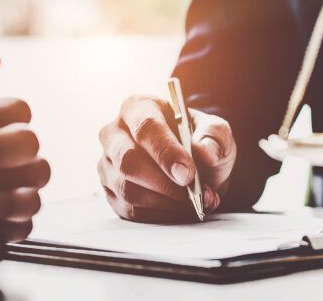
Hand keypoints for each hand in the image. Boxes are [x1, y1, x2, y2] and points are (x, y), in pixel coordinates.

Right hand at [98, 95, 235, 222]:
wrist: (192, 168)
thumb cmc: (198, 143)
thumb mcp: (215, 132)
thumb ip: (214, 136)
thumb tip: (206, 152)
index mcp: (138, 108)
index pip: (145, 128)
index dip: (166, 152)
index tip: (187, 173)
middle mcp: (114, 134)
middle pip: (128, 161)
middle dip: (164, 183)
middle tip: (193, 194)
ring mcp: (108, 164)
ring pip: (128, 189)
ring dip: (166, 202)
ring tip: (196, 202)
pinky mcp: (110, 191)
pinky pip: (130, 209)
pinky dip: (160, 214)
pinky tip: (181, 209)